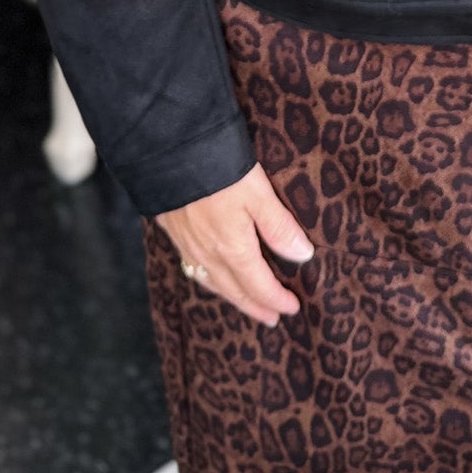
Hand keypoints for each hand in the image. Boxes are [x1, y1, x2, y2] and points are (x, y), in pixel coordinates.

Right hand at [155, 162, 314, 326]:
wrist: (168, 154)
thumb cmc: (220, 170)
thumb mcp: (259, 194)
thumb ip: (279, 226)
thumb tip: (303, 256)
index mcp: (233, 249)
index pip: (259, 285)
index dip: (277, 299)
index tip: (292, 308)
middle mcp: (208, 255)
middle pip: (235, 290)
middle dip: (255, 306)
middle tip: (271, 318)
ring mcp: (188, 245)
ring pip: (212, 283)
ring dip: (232, 296)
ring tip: (245, 302)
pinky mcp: (173, 232)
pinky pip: (194, 269)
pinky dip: (209, 280)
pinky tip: (210, 274)